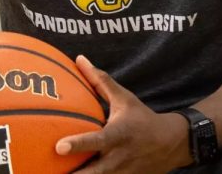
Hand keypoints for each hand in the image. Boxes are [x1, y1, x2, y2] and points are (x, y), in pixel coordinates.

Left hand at [56, 56, 190, 173]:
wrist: (171, 144)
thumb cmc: (141, 118)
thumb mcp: (123, 98)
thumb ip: (100, 80)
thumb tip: (80, 59)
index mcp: (118, 135)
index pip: (97, 141)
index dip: (78, 144)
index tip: (58, 147)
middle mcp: (119, 157)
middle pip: (94, 172)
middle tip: (51, 173)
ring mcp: (121, 173)